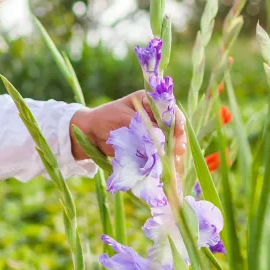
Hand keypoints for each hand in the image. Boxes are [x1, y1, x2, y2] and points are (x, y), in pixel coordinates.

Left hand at [70, 90, 186, 175]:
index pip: (169, 110)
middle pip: (173, 128)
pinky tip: (169, 168)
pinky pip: (161, 152)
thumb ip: (141, 127)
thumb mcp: (123, 119)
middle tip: (178, 152)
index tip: (179, 133)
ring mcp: (152, 132)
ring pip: (170, 142)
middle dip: (177, 140)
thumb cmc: (104, 119)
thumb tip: (159, 139)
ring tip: (175, 163)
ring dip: (173, 153)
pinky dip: (165, 160)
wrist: (90, 134)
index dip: (177, 122)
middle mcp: (154, 116)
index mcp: (149, 101)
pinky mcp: (148, 146)